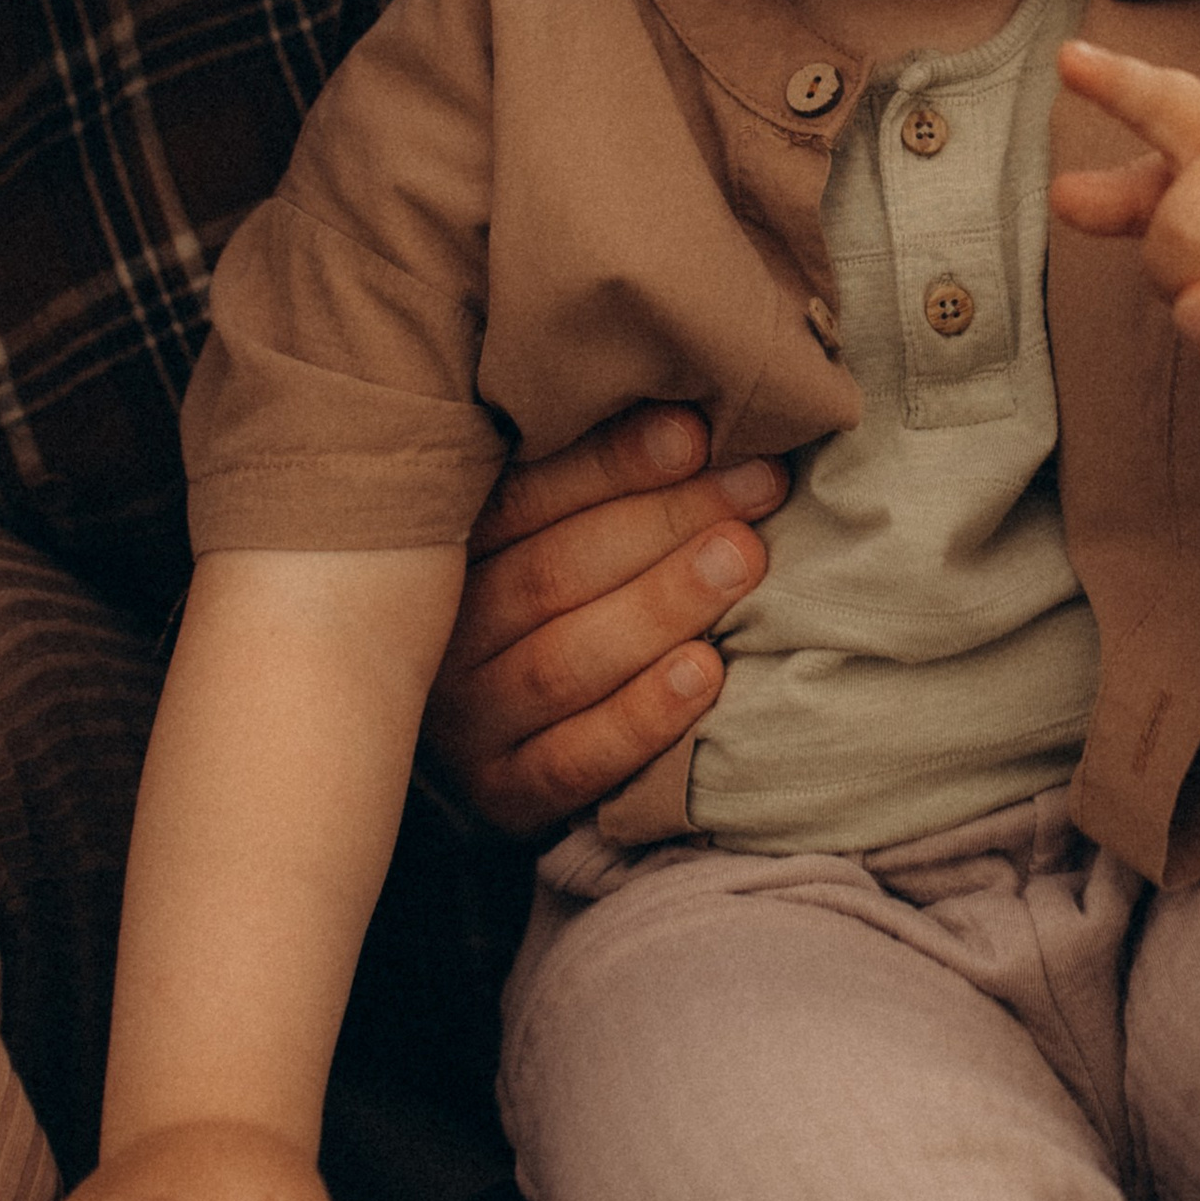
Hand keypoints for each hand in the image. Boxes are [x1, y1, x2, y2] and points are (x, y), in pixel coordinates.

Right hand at [421, 405, 788, 833]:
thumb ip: (592, 474)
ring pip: (563, 661)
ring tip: (742, 560)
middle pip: (553, 573)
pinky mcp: (504, 793)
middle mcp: (443, 632)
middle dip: (664, 522)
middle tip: (755, 486)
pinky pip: (571, 762)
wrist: (496, 729)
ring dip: (661, 606)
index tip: (697, 431)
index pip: (524, 496)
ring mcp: (468, 720)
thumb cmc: (551, 586)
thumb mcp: (544, 523)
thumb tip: (694, 408)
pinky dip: (642, 717)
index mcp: (447, 547)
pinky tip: (706, 672)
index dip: (614, 461)